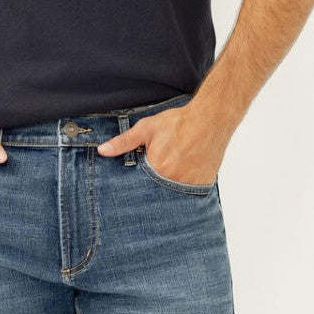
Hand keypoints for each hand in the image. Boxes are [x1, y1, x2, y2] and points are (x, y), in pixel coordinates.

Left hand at [96, 106, 225, 185]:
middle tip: (157, 173)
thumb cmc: (178, 122)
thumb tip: (103, 150)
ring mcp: (189, 185)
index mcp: (156, 169)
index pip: (139, 186)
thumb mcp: (146, 129)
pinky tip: (183, 176)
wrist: (211, 119)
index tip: (136, 182)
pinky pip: (189, 194)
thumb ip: (124, 142)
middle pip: (156, 192)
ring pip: (172, 195)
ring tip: (170, 174)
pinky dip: (184, 189)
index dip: (136, 184)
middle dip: (152, 188)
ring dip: (168, 190)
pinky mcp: (202, 186)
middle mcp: (173, 181)